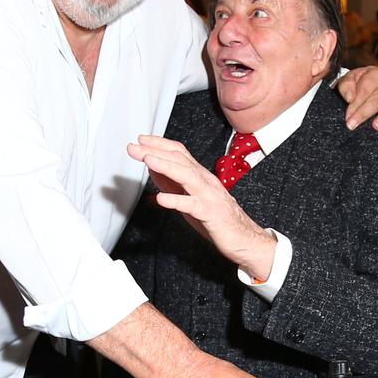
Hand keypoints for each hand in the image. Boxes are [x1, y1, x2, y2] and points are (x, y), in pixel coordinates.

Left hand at [128, 135, 275, 279]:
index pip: (179, 153)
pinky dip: (177, 200)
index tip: (141, 140)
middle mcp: (205, 181)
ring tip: (148, 160)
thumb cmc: (217, 217)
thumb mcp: (190, 196)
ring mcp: (208, 195)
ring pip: (187, 176)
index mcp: (200, 176)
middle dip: (155, 151)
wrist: (243, 237)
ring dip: (166, 166)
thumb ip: (172, 183)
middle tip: (134, 147)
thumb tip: (153, 170)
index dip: (160, 144)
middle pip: (180, 160)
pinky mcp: (211, 213)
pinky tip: (162, 199)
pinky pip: (192, 205)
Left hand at [335, 66, 377, 129]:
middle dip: (364, 113)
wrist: (362, 88)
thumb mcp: (348, 80)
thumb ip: (346, 86)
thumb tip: (350, 98)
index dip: (356, 103)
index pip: (366, 88)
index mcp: (376, 74)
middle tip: (352, 125)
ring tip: (376, 126)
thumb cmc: (356, 84)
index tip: (347, 116)